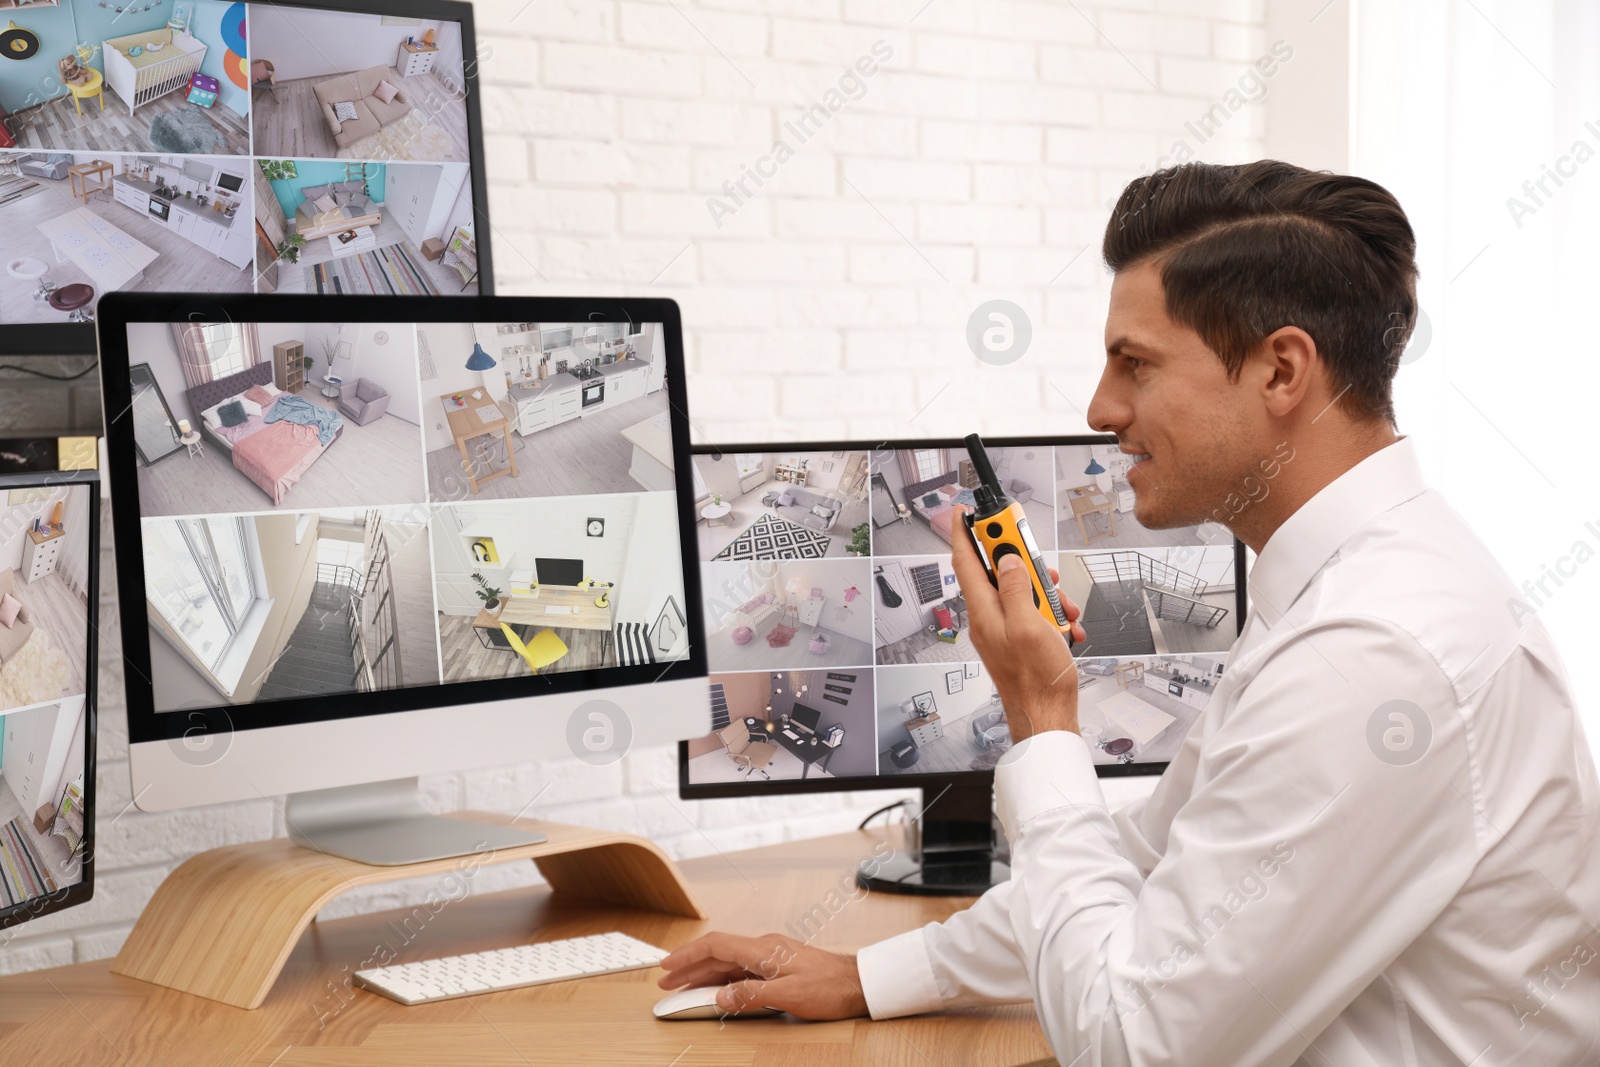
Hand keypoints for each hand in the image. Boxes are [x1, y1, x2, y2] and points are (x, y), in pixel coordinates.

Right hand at [657, 932, 868, 1020]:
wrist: (859, 983)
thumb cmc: (830, 988)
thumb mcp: (789, 996)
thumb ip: (752, 995)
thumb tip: (720, 997)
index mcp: (763, 949)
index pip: (715, 946)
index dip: (687, 956)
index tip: (666, 966)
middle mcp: (764, 947)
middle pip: (717, 953)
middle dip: (689, 967)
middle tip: (666, 982)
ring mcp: (771, 955)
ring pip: (728, 961)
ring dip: (703, 974)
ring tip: (683, 987)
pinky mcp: (778, 965)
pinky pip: (741, 968)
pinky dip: (723, 978)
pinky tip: (716, 989)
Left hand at [951, 519, 1084, 743]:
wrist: (1047, 716)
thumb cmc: (1036, 680)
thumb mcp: (1030, 626)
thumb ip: (1016, 589)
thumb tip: (1007, 561)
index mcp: (984, 611)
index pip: (965, 561)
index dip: (964, 533)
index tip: (965, 511)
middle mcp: (990, 617)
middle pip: (1001, 573)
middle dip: (1028, 567)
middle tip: (1045, 572)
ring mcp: (1005, 628)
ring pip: (1024, 592)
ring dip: (1049, 596)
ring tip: (1065, 611)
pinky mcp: (1020, 638)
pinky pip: (1035, 614)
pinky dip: (1054, 616)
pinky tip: (1066, 628)